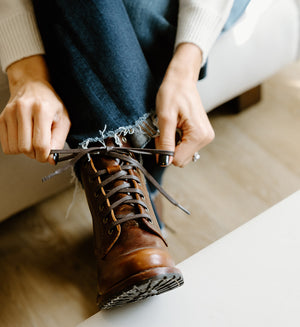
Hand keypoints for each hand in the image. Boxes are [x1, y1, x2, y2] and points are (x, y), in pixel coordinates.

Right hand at [0, 55, 70, 163]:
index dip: (45, 156)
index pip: (40, 144)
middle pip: (25, 148)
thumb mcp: (63, 120)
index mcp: (42, 109)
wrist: (32, 85)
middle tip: (41, 148)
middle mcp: (24, 109)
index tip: (47, 155)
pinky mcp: (1, 118)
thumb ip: (59, 141)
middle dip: (35, 154)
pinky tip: (23, 138)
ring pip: (14, 148)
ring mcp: (10, 113)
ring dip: (25, 151)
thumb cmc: (50, 103)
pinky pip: (5, 145)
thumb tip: (51, 159)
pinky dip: (15, 147)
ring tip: (32, 141)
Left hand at [155, 43, 214, 166]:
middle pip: (181, 160)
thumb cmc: (173, 93)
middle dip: (169, 149)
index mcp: (198, 135)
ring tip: (171, 127)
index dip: (164, 151)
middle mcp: (205, 138)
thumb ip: (165, 142)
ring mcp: (205, 137)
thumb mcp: (165, 118)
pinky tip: (176, 128)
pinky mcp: (202, 135)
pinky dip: (178, 141)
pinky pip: (186, 147)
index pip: (177, 160)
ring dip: (173, 145)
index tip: (160, 136)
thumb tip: (164, 162)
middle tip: (165, 130)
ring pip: (183, 154)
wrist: (181, 79)